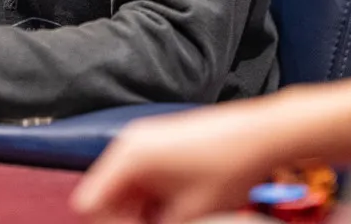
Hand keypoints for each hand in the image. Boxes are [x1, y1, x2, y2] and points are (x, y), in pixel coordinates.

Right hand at [70, 100, 275, 223]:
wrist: (260, 134)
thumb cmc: (227, 165)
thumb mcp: (189, 214)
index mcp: (128, 158)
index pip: (90, 201)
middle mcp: (130, 144)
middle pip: (108, 193)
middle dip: (126, 218)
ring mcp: (146, 140)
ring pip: (127, 186)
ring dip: (140, 210)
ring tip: (170, 220)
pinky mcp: (161, 142)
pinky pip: (143, 175)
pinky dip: (152, 197)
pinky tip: (177, 210)